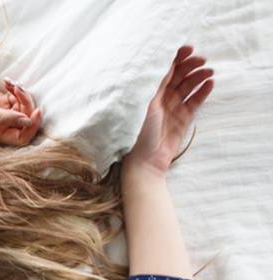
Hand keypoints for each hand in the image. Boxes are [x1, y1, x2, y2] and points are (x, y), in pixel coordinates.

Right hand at [0, 65, 42, 145]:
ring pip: (23, 108)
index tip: (36, 110)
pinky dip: (16, 88)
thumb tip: (26, 122)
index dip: (32, 127)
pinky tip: (6, 81)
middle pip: (25, 121)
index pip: (21, 138)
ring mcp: (1, 112)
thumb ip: (4, 117)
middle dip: (27, 104)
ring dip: (22, 94)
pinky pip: (18, 97)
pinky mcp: (1, 100)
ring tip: (11, 83)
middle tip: (18, 89)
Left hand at [122, 45, 213, 176]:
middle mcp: (161, 98)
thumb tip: (167, 63)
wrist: (145, 160)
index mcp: (148, 92)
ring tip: (209, 72)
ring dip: (199, 77)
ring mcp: (173, 108)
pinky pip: (195, 102)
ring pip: (188, 87)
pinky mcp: (183, 119)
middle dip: (190, 66)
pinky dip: (203, 92)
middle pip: (178, 76)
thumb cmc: (139, 133)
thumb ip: (157, 86)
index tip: (188, 48)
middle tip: (202, 60)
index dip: (176, 58)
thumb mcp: (147, 105)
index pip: (164, 70)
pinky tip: (211, 83)